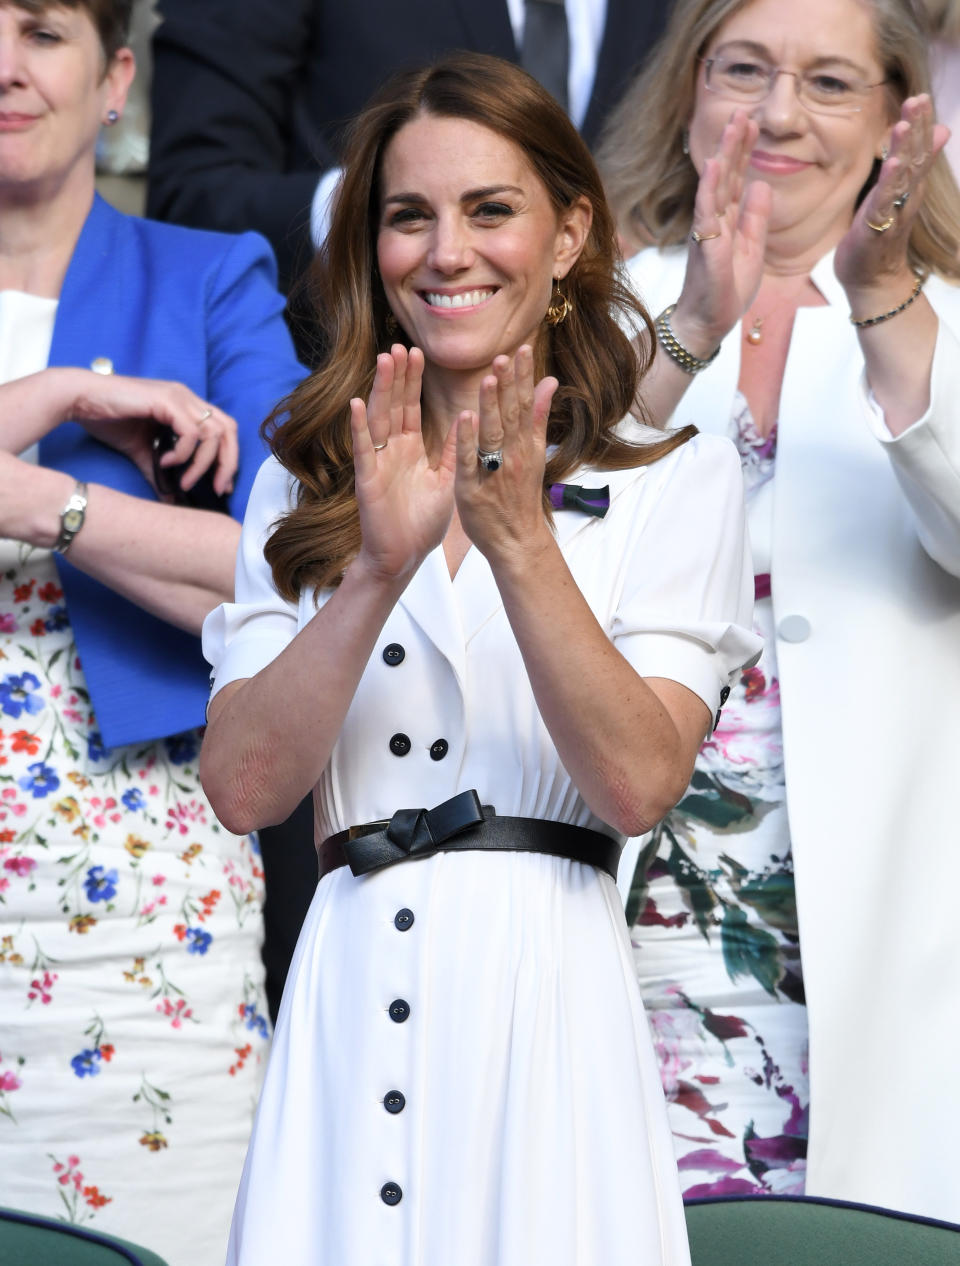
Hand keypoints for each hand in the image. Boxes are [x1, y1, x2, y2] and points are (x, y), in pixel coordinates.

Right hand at [70, 371, 237, 496]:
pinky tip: (166, 462)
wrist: (80, 400)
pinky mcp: (166, 400)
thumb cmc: (108, 419)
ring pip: (213, 433)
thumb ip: (160, 472)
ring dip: (203, 463)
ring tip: (184, 481)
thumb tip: (172, 499)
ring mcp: (178, 397)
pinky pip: (190, 432)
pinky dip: (184, 453)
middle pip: (229, 429)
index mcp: (186, 406)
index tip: (220, 485)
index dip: (228, 458)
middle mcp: (187, 398)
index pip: (224, 430)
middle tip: (217, 487)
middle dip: (228, 462)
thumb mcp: (141, 451)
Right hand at [351, 345, 456, 581]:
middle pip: (394, 406)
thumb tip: (471, 421)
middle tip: (400, 346)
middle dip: (397, 376)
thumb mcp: (446, 481)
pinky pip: (363, 450)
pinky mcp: (368, 480)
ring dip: (381, 390)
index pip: (411, 408)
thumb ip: (453, 452)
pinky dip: (359, 428)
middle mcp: (391, 451)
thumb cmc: (422, 524)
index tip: (417, 353)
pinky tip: (357, 404)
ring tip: (384, 361)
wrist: (404, 557)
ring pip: (378, 419)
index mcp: (410, 450)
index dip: (412, 381)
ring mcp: (377, 463)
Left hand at [454, 345, 557, 564]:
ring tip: (490, 377)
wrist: (517, 542)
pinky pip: (469, 461)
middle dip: (509, 384)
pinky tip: (466, 418)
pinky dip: (468, 440)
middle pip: (511, 415)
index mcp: (525, 446)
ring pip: (492, 434)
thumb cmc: (520, 498)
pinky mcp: (471, 489)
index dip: (524, 377)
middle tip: (506, 354)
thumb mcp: (534, 455)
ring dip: (491, 405)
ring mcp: (493, 472)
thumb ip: (537, 418)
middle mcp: (512, 456)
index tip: (523, 348)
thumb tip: (550, 382)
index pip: (525, 405)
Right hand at [671, 111, 771, 353]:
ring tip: (733, 124)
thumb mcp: (753, 249)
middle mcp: (715, 219)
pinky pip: (707, 209)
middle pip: (727, 173)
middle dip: (735, 142)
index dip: (745, 151)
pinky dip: (711, 186)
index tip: (753, 123)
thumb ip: (756, 217)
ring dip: (725, 153)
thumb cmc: (727, 290)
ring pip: (717, 183)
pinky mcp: (705, 243)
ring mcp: (709, 228)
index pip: (737, 178)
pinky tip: (716, 163)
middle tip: (743, 111)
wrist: (709, 322)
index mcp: (728, 220)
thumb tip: (762, 184)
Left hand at [835, 95, 948, 298]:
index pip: (918, 150)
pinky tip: (891, 166)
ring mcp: (893, 213)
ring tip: (902, 125)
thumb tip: (938, 131)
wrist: (873, 281)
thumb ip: (912, 165)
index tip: (920, 97)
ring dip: (903, 151)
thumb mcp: (896, 195)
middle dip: (916, 129)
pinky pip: (884, 204)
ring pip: (901, 178)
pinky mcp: (876, 229)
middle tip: (918, 99)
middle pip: (915, 158)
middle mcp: (907, 197)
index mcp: (909, 187)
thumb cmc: (880, 235)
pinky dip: (889, 185)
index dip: (920, 124)